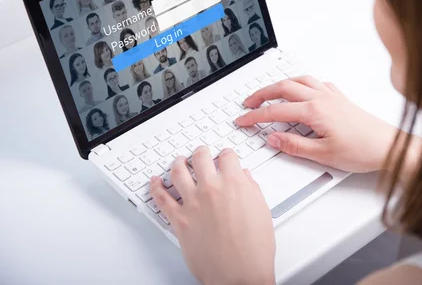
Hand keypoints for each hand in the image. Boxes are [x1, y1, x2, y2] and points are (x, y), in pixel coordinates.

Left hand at [150, 148, 274, 284]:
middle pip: (201, 157)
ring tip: (179, 161)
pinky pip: (161, 198)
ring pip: (178, 171)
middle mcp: (211, 189)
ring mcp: (193, 203)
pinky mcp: (179, 220)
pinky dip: (156, 186)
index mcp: (235, 183)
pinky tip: (155, 181)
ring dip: (178, 162)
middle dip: (202, 152)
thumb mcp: (262, 211)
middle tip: (202, 153)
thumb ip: (251, 189)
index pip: (228, 156)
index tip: (226, 156)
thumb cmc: (254, 248)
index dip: (227, 154)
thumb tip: (245, 178)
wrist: (240, 274)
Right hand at [235, 76, 399, 172]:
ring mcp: (332, 95)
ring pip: (299, 80)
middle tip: (248, 103)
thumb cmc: (363, 150)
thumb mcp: (323, 155)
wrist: (388, 145)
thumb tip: (273, 138)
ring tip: (268, 93)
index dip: (255, 116)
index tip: (242, 120)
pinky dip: (302, 83)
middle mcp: (322, 98)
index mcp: (314, 111)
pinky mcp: (340, 98)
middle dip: (262, 94)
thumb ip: (294, 145)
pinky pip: (316, 83)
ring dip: (280, 84)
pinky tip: (301, 90)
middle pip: (283, 88)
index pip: (276, 111)